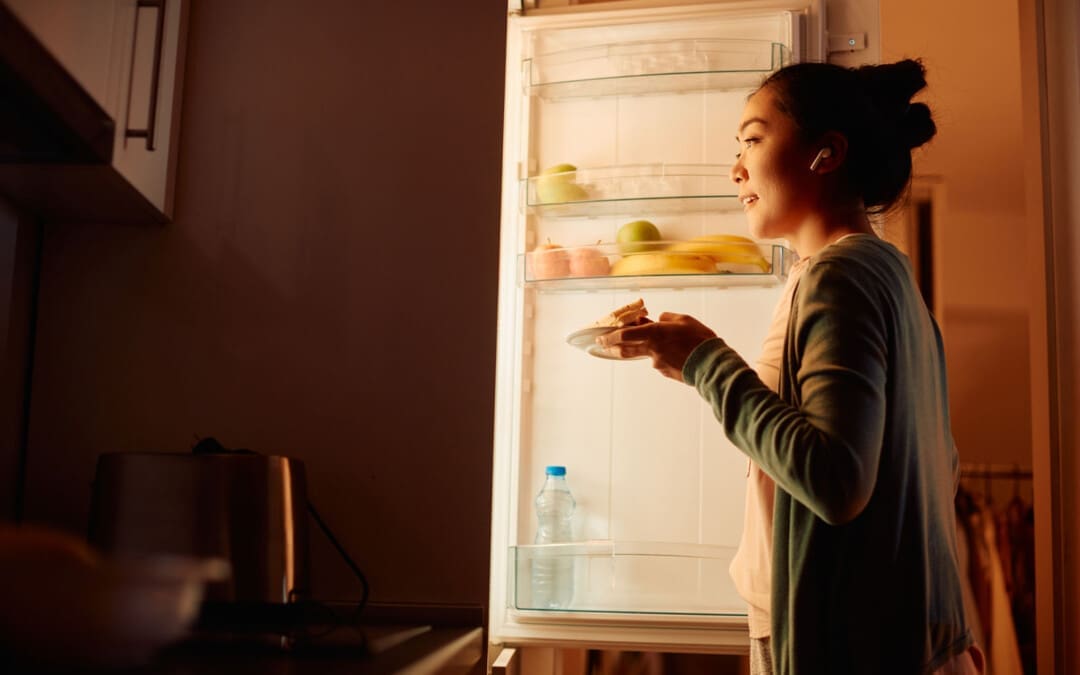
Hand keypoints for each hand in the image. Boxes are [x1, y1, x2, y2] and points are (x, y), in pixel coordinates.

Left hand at [597, 312, 716, 381]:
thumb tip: (658, 319)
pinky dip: (662, 356)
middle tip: (603, 345)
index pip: (625, 335)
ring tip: (651, 345)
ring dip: (641, 349)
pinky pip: (658, 361)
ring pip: (644, 354)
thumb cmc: (699, 339)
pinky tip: (677, 353)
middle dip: (612, 346)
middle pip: (625, 348)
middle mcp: (652, 348)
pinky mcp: (664, 371)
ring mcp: (657, 362)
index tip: (601, 338)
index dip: (610, 336)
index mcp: (654, 333)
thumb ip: (667, 318)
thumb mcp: (684, 320)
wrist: (711, 363)